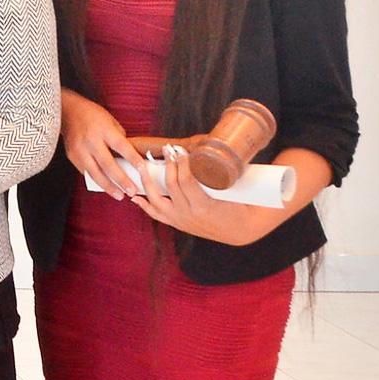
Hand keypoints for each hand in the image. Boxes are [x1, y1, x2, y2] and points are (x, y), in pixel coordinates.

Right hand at [61, 89, 139, 198]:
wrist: (66, 111)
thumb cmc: (92, 114)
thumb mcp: (110, 120)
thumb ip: (119, 137)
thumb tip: (128, 154)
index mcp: (104, 129)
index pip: (121, 147)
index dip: (133, 159)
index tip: (143, 171)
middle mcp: (91, 141)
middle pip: (108, 164)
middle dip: (121, 180)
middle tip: (132, 191)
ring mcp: (80, 149)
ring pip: (95, 173)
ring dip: (108, 186)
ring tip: (119, 196)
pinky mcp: (72, 156)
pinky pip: (86, 172)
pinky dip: (96, 180)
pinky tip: (105, 187)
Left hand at [130, 149, 279, 246]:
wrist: (241, 231)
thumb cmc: (244, 208)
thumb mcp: (238, 190)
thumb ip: (231, 170)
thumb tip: (242, 148)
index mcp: (204, 206)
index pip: (186, 181)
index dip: (182, 163)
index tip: (181, 150)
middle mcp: (188, 214)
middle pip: (171, 185)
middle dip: (169, 165)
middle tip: (168, 149)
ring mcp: (180, 220)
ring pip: (156, 199)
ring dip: (147, 182)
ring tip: (142, 166)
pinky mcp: (177, 223)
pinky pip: (155, 214)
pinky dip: (144, 204)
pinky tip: (134, 196)